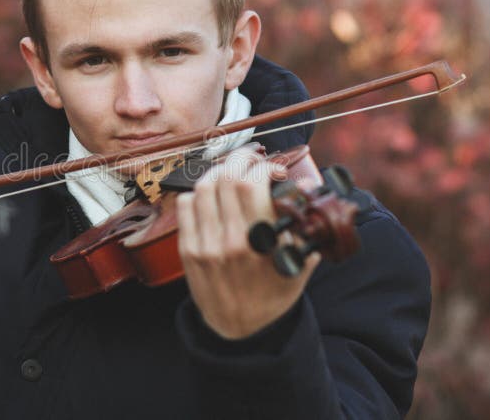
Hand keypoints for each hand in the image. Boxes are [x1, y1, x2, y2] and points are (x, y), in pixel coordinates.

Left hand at [176, 147, 319, 338]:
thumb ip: (302, 224)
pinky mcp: (187, 250)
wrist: (240, 331)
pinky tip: (212, 194)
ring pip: (203, 186)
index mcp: (259, 243)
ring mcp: (204, 244)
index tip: (273, 169)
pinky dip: (198, 191)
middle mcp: (229, 241)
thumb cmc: (273, 295)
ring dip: (219, 170)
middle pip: (225, 178)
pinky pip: (185, 206)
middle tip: (253, 160)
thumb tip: (304, 186)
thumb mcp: (298, 263)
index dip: (263, 166)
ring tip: (232, 172)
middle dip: (241, 159)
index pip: (251, 184)